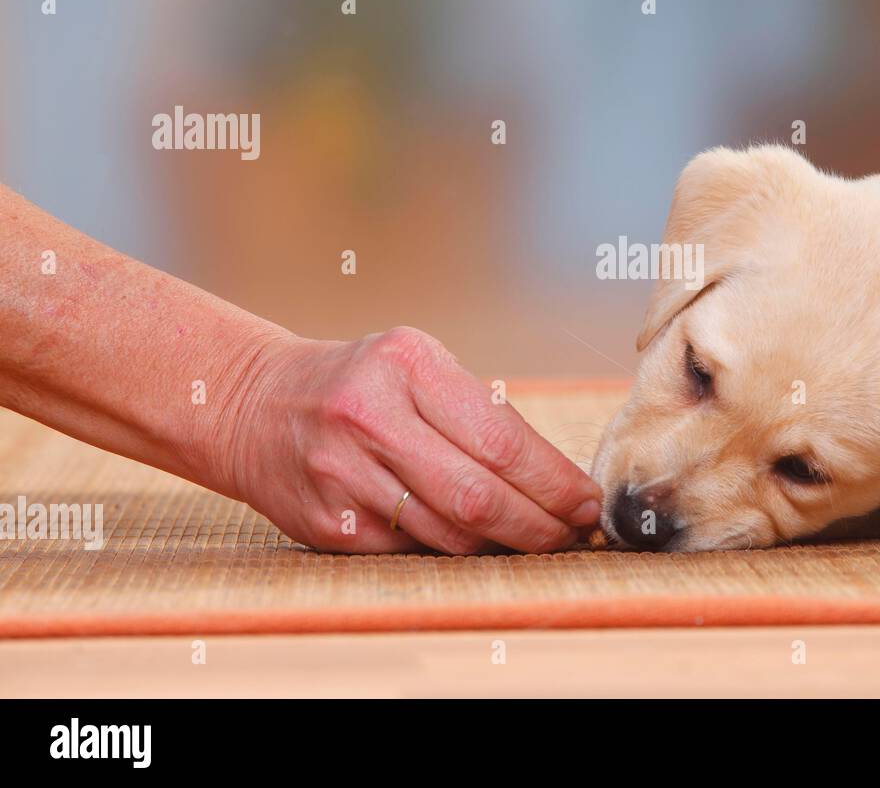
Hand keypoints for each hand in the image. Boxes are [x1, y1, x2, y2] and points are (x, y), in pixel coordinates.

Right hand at [220, 327, 602, 552]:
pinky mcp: (328, 522)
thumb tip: (556, 480)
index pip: (501, 439)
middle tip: (573, 532)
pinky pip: (411, 551)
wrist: (254, 403)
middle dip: (540, 524)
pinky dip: (451, 550)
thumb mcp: (417, 366)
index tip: (588, 500)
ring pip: (448, 533)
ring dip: (502, 544)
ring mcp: (343, 474)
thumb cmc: (362, 383)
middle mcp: (371, 418)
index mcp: (406, 366)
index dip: (554, 481)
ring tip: (534, 537)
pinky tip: (474, 540)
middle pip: (478, 496)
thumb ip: (478, 413)